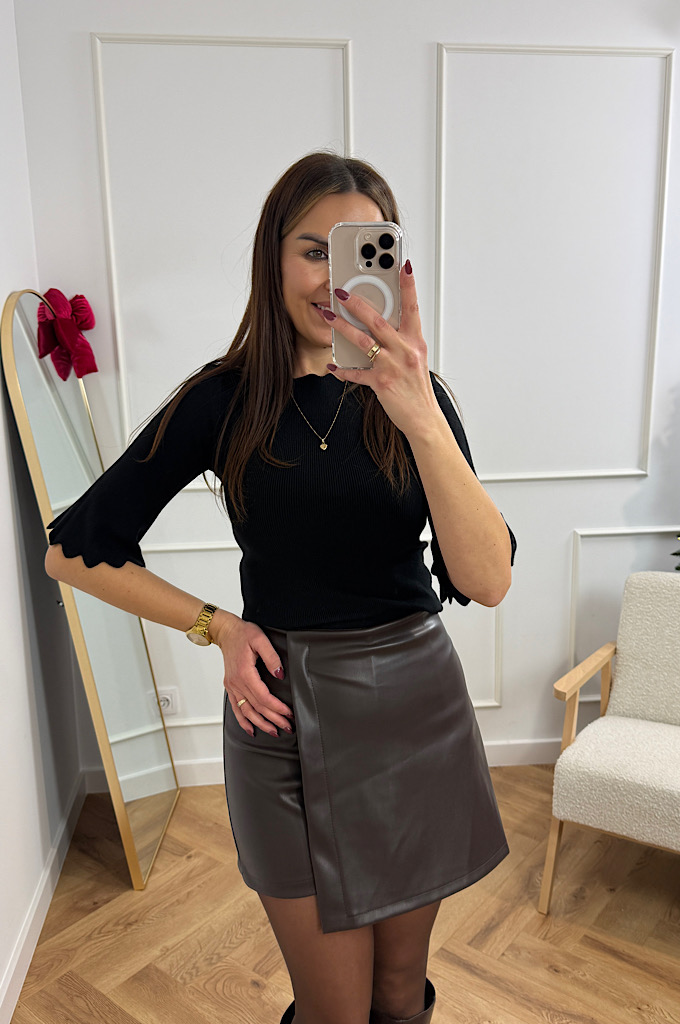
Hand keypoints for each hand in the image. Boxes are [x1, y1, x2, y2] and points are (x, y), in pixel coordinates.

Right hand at [210, 610, 293, 736]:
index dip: (277, 708)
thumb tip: (280, 674)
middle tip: (287, 727)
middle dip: (273, 719)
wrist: (226, 632)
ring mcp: (232, 686)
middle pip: (257, 707)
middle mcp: (237, 683)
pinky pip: (236, 708)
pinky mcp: (231, 686)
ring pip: (246, 711)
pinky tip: (251, 729)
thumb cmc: (243, 634)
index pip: (263, 697)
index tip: (288, 713)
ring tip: (273, 731)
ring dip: (260, 724)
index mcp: (245, 673)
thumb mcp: (260, 640)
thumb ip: (272, 657)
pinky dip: (243, 721)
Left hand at [325, 261, 442, 437]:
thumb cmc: (417, 388)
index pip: (412, 307)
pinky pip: (356, 372)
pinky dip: (342, 369)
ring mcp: (392, 366)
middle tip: (340, 290)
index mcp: (415, 341)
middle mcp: (404, 350)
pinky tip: (331, 364)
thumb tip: (383, 325)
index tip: (403, 265)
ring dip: (341, 327)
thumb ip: (402, 340)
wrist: (423, 418)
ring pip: (362, 340)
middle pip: (378, 320)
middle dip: (356, 302)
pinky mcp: (380, 382)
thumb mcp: (416, 358)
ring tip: (327, 315)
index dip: (408, 285)